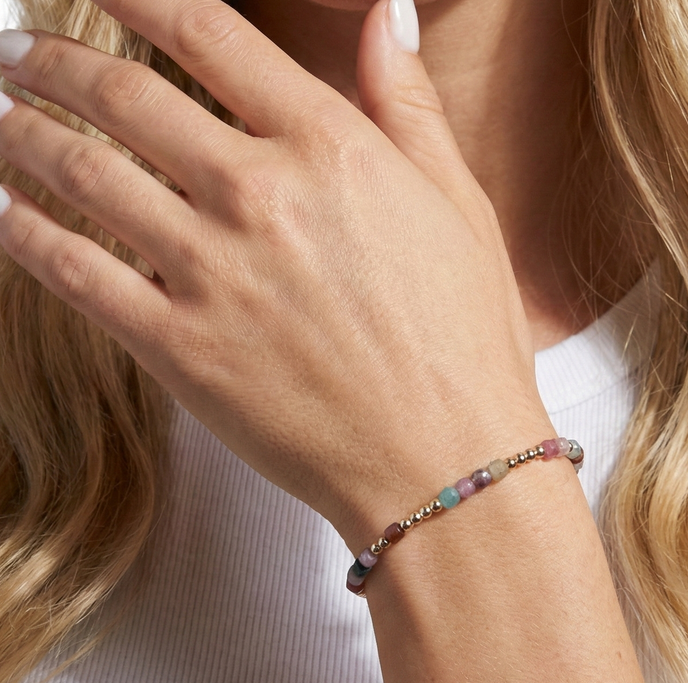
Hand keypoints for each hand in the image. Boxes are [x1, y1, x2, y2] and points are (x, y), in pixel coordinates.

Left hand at [0, 0, 551, 545]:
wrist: (446, 458)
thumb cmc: (465, 340)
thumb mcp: (460, 209)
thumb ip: (409, 108)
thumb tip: (382, 18)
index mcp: (332, 149)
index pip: (208, 32)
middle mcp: (260, 195)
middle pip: (124, 96)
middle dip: (56, 62)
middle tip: (21, 51)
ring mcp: (211, 273)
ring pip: (82, 174)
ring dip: (23, 134)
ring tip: (0, 119)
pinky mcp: (178, 349)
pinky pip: (73, 273)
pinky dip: (24, 233)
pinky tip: (4, 213)